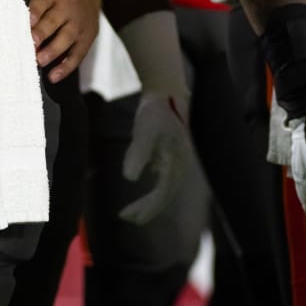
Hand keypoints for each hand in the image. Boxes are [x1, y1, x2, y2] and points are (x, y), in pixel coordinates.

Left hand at [28, 0, 100, 82]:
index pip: (42, 1)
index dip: (34, 11)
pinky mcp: (87, 36)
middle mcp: (67, 5)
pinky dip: (66, 66)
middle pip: (54, 20)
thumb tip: (3, 12)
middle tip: (31, 44)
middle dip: (42, 33)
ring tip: (40, 61)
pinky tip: (54, 76)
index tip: (27, 22)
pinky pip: (78, 53)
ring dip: (53, 50)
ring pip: (67, 37)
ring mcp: (79, 22)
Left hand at [119, 92, 191, 223]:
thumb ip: (138, 153)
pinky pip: (164, 176)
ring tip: (132, 210)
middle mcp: (180, 164)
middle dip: (147, 209)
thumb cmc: (157, 109)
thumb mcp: (145, 130)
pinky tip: (144, 182)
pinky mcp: (172, 150)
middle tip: (126, 217)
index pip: (162, 195)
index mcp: (177, 163)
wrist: (167, 87)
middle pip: (165, 195)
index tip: (127, 217)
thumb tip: (130, 178)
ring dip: (150, 200)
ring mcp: (177, 158)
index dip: (146, 209)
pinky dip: (154, 186)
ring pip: (165, 187)